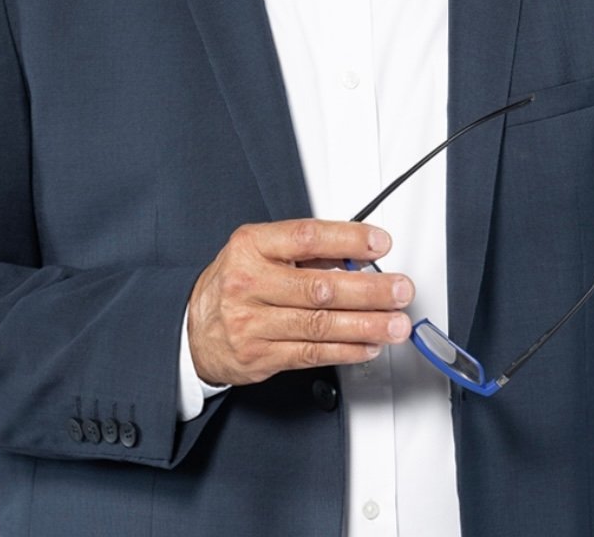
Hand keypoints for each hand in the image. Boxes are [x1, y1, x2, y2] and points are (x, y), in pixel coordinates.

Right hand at [186, 219, 414, 386]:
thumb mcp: (259, 251)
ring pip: (320, 325)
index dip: (348, 239)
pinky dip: (346, 350)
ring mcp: (254, 323)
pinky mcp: (261, 356)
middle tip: (400, 290)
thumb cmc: (234, 283)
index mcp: (252, 246)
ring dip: (366, 325)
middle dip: (368, 290)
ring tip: (396, 323)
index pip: (307, 237)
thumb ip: (305, 251)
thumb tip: (358, 255)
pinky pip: (312, 353)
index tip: (380, 243)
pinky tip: (369, 345)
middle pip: (320, 287)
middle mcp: (251, 283)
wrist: (192, 329)